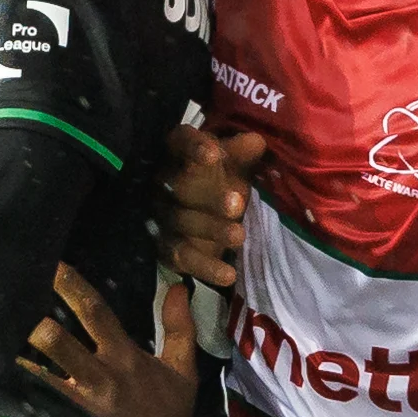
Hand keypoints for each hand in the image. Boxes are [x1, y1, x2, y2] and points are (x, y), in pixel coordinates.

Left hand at [23, 265, 201, 416]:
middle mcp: (98, 379)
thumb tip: (176, 286)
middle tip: (8, 296)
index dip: (72, 286)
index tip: (51, 262)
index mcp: (124, 357)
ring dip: (16, 358)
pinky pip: (35, 408)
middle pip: (59, 342)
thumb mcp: (182, 370)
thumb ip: (178, 327)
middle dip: (35, 321)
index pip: (95, 312)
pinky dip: (14, 394)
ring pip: (39, 377)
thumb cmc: (170, 415)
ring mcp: (79, 407)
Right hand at [158, 125, 265, 286]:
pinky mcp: (165, 247)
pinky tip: (229, 275)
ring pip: (181, 222)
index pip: (179, 142)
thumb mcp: (231, 163)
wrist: (201, 213)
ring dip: (210, 230)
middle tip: (237, 204)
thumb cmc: (217, 177)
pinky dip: (205, 267)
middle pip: (180, 188)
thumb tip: (256, 141)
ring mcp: (160, 216)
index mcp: (176, 152)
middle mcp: (161, 182)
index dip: (193, 147)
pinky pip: (181, 257)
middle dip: (208, 197)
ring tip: (240, 236)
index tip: (213, 155)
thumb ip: (241, 153)